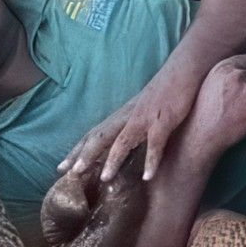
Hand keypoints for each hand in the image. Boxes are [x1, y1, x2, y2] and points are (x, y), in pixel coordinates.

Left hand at [60, 66, 198, 184]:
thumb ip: (132, 124)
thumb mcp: (143, 108)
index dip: (77, 150)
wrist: (184, 67)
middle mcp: (128, 116)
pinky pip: (156, 142)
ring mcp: (145, 117)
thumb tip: (124, 145)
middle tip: (71, 174)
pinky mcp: (164, 119)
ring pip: (123, 140)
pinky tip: (148, 176)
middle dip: (84, 156)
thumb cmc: (165, 89)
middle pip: (100, 137)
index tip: (62, 167)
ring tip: (104, 178)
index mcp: (122, 115)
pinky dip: (151, 160)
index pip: (94, 134)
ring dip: (113, 160)